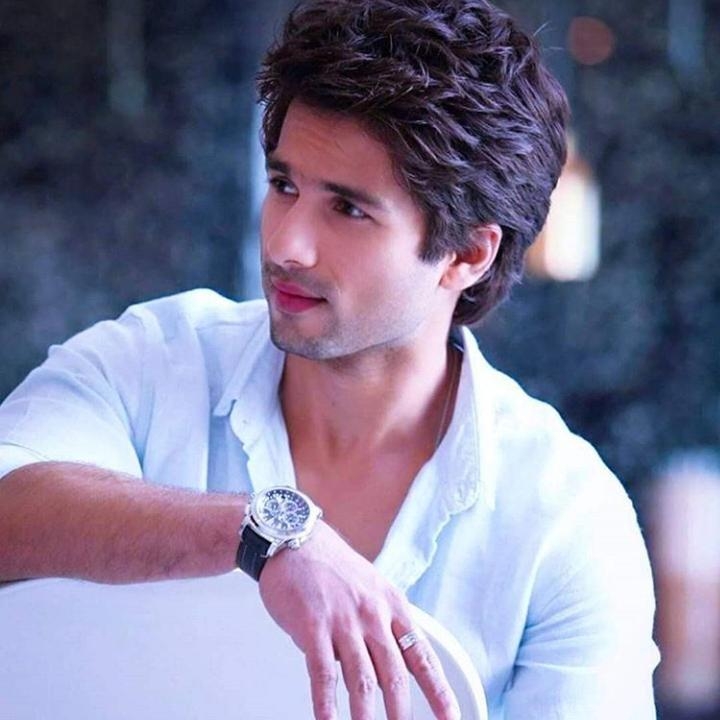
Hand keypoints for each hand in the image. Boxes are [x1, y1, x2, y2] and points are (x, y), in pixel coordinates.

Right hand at [258, 520, 460, 719]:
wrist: (295, 539)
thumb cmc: (332, 566)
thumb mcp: (372, 588)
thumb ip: (383, 625)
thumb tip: (388, 668)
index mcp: (392, 605)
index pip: (422, 656)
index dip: (439, 692)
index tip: (451, 718)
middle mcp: (372, 614)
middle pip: (395, 675)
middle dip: (401, 714)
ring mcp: (343, 621)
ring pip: (362, 680)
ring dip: (366, 717)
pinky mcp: (312, 626)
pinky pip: (323, 673)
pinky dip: (326, 704)